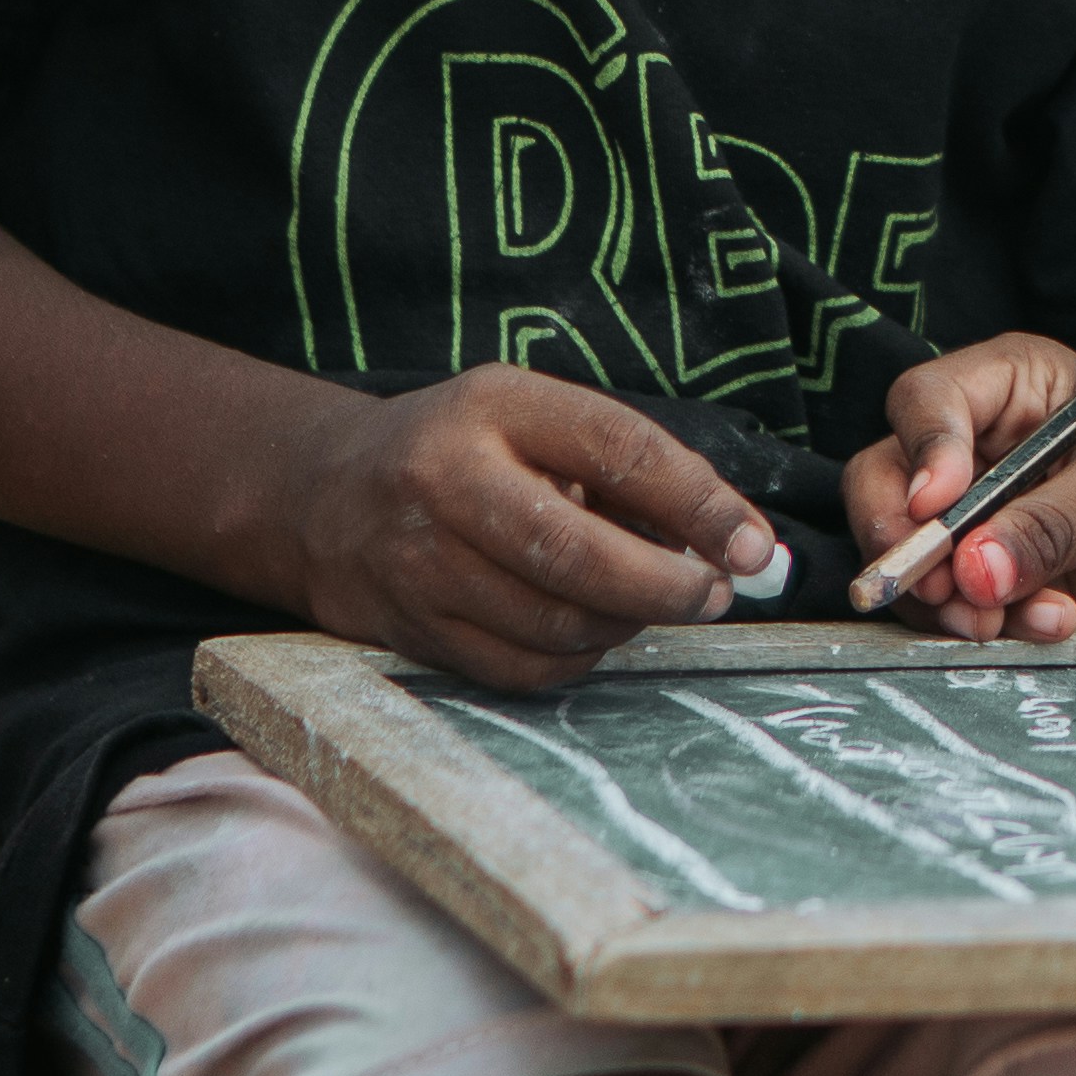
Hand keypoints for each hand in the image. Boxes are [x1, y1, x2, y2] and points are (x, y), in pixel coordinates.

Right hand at [276, 363, 775, 687]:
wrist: (322, 494)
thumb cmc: (462, 449)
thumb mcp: (533, 416)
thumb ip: (625, 466)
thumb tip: (737, 541)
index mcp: (496, 406)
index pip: (618, 449)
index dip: (698, 502)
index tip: (753, 545)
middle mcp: (447, 481)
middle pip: (578, 555)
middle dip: (667, 586)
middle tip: (714, 596)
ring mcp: (420, 562)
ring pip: (554, 622)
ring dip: (624, 624)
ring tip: (646, 604)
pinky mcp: (410, 629)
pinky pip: (520, 668)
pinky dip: (576, 660)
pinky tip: (590, 632)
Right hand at [841, 340, 1075, 648]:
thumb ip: (1053, 526)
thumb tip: (973, 569)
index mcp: (1016, 388)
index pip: (927, 401)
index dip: (922, 453)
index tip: (938, 509)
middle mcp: (984, 448)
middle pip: (886, 482)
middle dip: (910, 544)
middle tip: (947, 591)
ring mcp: (984, 521)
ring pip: (909, 557)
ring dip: (950, 601)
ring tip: (1021, 618)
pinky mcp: (996, 584)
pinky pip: (950, 611)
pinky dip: (984, 627)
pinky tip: (1053, 625)